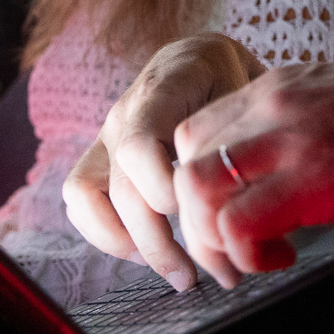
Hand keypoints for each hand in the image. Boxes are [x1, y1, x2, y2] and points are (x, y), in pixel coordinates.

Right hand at [63, 34, 265, 289]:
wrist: (200, 59)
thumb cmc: (231, 80)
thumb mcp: (247, 92)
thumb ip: (241, 137)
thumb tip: (253, 201)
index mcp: (163, 91)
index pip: (139, 145)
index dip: (160, 188)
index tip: (196, 213)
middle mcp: (124, 114)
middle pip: (122, 188)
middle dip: (159, 242)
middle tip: (202, 275)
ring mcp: (106, 137)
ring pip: (86, 196)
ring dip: (126, 243)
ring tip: (172, 269)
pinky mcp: (99, 159)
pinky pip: (79, 200)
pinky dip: (105, 234)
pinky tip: (145, 253)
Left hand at [169, 47, 333, 285]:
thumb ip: (304, 127)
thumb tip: (283, 173)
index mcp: (281, 85)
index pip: (195, 131)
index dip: (199, 185)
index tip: (227, 216)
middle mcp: (273, 103)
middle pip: (180, 163)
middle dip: (194, 220)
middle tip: (231, 253)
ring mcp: (291, 136)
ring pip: (194, 192)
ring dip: (212, 241)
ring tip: (252, 261)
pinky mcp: (316, 175)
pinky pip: (238, 224)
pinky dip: (248, 255)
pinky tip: (283, 259)